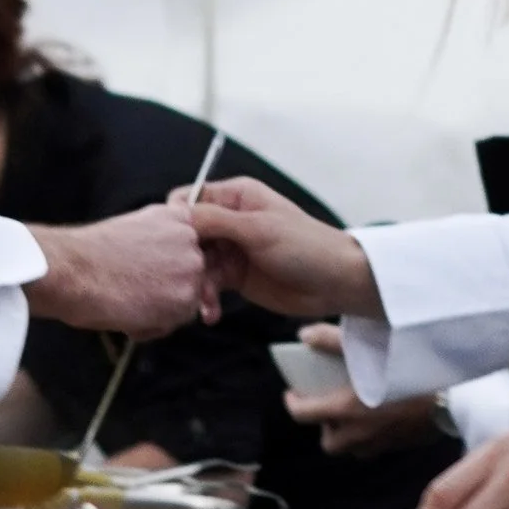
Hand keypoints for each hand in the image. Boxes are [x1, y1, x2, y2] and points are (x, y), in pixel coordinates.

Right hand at [28, 205, 208, 337]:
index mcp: (176, 215)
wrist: (71, 270)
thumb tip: (165, 261)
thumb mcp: (133, 228)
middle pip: (193, 273)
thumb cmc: (88, 253)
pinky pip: (175, 322)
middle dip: (169, 286)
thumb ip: (160, 239)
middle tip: (133, 287)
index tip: (163, 265)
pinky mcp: (186, 297)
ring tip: (127, 300)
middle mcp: (190, 238)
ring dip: (161, 308)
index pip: (201, 238)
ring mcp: (191, 267)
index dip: (181, 258)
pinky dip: (153, 325)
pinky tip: (128, 313)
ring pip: (186, 300)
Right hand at [189, 182, 382, 322]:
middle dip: (185, 258)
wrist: (336, 283)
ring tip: (203, 302)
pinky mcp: (236, 276)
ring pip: (196, 263)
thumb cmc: (307, 246)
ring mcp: (232, 249)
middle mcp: (230, 220)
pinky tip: (210, 312)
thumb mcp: (259, 229)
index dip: (177, 220)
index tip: (172, 243)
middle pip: (188, 235)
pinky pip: (209, 284)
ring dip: (196, 283)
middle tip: (186, 279)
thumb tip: (177, 215)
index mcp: (236, 196)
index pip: (190, 199)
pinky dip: (206, 298)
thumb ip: (216, 220)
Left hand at [282, 328, 445, 457]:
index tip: (293, 392)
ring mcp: (381, 443)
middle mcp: (359, 433)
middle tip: (331, 406)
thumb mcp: (369, 347)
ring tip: (356, 412)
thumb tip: (304, 336)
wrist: (456, 394)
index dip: (293, 402)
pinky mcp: (402, 445)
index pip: (302, 414)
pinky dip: (371, 435)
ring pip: (352, 448)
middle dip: (325, 426)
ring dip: (348, 434)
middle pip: (329, 442)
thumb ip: (332, 341)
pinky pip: (376, 447)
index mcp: (345, 409)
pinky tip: (383, 415)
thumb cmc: (412, 368)